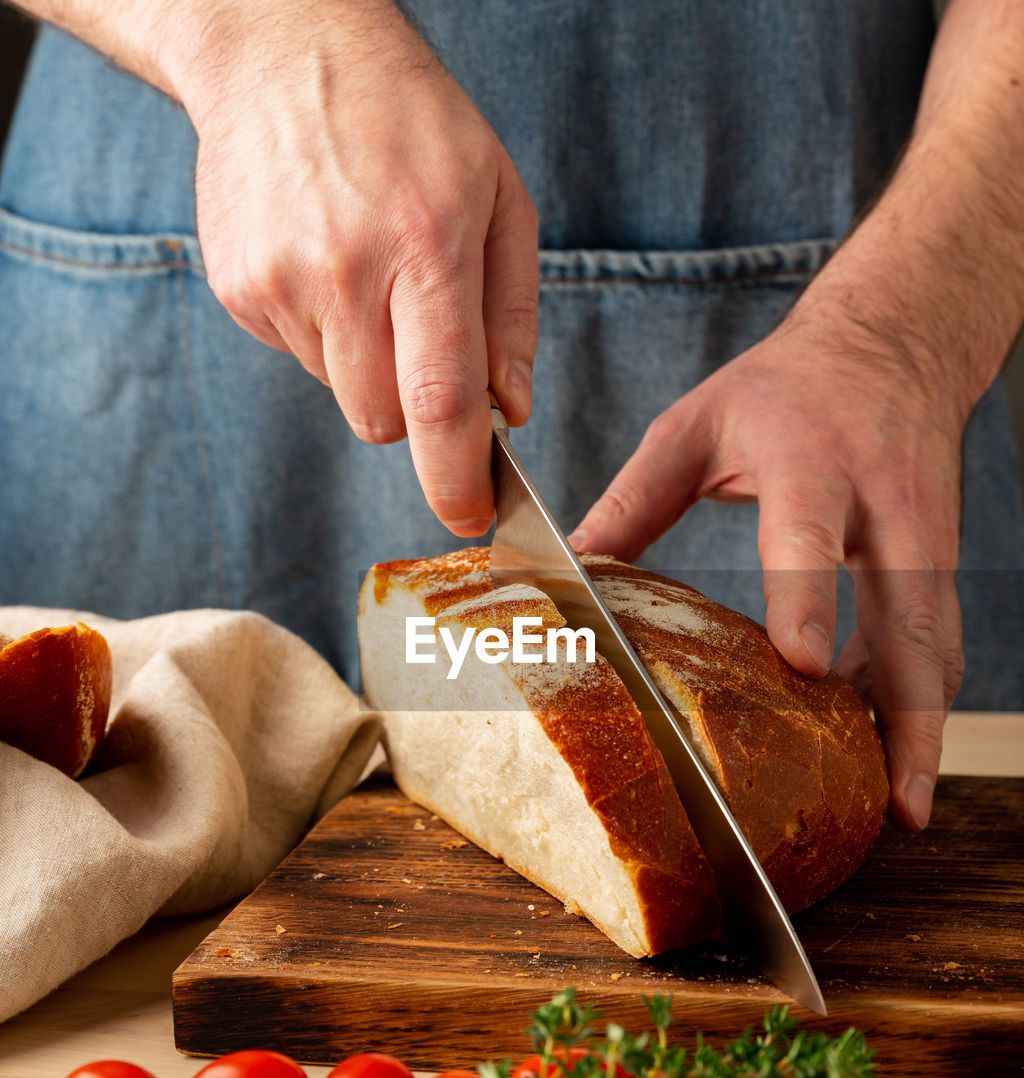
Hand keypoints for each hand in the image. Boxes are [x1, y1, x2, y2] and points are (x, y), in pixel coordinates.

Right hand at [181, 0, 537, 534]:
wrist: (282, 51)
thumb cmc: (411, 122)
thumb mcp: (499, 199)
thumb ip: (512, 316)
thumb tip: (510, 413)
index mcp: (426, 245)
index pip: (440, 400)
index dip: (456, 477)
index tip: (469, 518)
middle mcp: (346, 271)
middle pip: (382, 421)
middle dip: (411, 410)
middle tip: (420, 335)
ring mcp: (282, 283)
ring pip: (342, 395)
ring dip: (368, 365)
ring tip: (368, 273)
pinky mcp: (242, 291)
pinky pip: (299, 357)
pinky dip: (325, 335)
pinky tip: (328, 263)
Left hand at [571, 298, 967, 831]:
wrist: (894, 339)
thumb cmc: (784, 384)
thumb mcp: (697, 423)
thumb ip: (635, 498)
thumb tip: (567, 568)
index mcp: (811, 458)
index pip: (810, 535)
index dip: (810, 598)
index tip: (804, 664)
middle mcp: (882, 501)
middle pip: (909, 613)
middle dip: (909, 707)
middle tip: (895, 795)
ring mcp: (926, 532)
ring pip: (938, 640)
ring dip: (925, 723)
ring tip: (903, 803)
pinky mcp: (940, 557)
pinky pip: (937, 637)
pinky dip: (922, 697)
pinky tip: (895, 751)